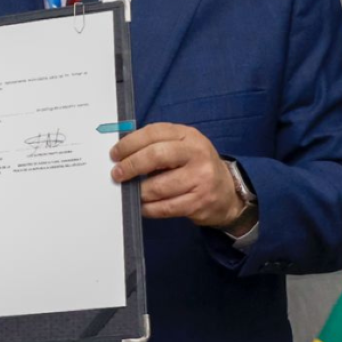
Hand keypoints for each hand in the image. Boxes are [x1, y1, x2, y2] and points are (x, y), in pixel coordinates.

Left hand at [109, 122, 245, 229]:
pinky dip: (149, 208)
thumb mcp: (181, 147)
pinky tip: (142, 206)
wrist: (226, 192)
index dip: (130, 143)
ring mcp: (201, 178)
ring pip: (159, 186)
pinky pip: (166, 207)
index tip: (115, 154)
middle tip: (117, 174)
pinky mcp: (200, 201)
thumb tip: (121, 154)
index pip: (154, 133)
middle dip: (131, 165)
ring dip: (139, 191)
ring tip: (130, 192)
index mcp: (188, 135)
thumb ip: (156, 145)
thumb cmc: (194, 166)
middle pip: (156, 156)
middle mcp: (197, 154)